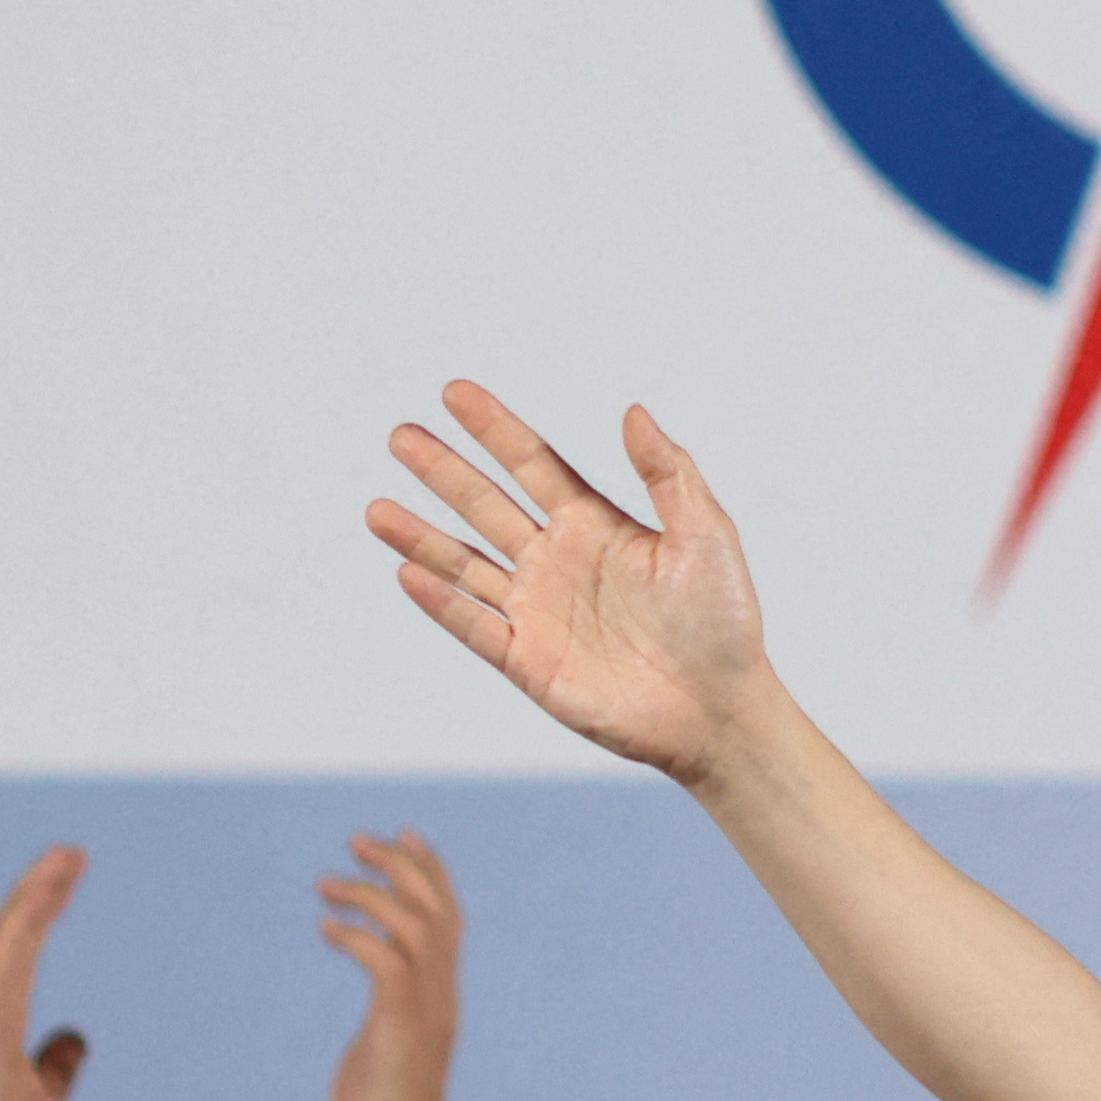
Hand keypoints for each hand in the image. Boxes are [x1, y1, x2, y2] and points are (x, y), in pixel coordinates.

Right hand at [0, 848, 89, 1100]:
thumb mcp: (48, 1096)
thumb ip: (58, 1064)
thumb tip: (74, 1039)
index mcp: (3, 1019)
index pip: (28, 954)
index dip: (46, 915)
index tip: (69, 880)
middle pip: (19, 937)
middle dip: (44, 892)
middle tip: (72, 852)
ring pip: (12, 940)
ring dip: (37, 896)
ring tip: (65, 857)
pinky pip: (3, 961)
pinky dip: (22, 925)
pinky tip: (41, 894)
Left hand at [321, 830, 470, 1100]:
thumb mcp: (388, 1049)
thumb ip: (389, 1018)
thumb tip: (376, 1015)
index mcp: (439, 996)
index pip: (447, 918)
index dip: (431, 872)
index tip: (404, 834)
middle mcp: (440, 995)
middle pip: (436, 910)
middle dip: (401, 867)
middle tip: (357, 842)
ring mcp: (423, 1013)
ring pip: (414, 929)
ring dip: (371, 897)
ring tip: (326, 887)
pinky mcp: (398, 1031)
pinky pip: (386, 967)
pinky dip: (358, 939)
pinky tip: (328, 931)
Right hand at [370, 382, 771, 784]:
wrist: (719, 708)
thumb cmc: (724, 621)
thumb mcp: (706, 535)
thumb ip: (669, 473)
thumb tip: (633, 410)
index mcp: (597, 526)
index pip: (534, 465)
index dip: (496, 429)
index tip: (455, 392)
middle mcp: (558, 562)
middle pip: (487, 505)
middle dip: (444, 470)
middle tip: (401, 434)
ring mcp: (538, 611)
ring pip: (465, 564)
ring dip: (421, 536)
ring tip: (377, 508)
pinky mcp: (528, 661)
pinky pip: (474, 626)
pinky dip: (441, 602)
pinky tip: (406, 571)